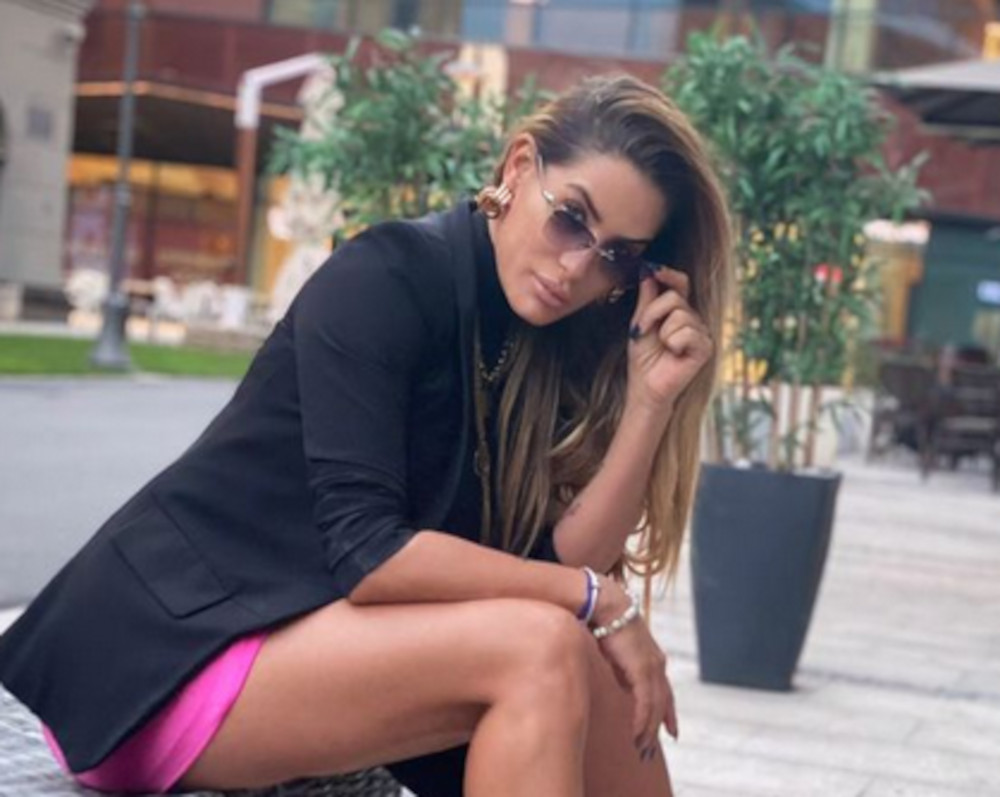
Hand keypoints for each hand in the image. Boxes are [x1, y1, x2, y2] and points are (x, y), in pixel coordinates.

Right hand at [591, 577, 677, 755]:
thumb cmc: (607, 624)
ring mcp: (652, 667)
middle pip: (663, 703)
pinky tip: (636, 733)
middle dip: (658, 728)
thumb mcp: (618, 653)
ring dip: (648, 730)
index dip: (668, 713)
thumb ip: (624, 670)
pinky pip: (645, 702)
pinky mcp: (642, 669)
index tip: (671, 731)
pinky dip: (642, 720)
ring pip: (656, 707)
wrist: (606, 605)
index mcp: (654, 659)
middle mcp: (658, 664)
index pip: (665, 692)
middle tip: (649, 750)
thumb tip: (624, 687)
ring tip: (640, 748)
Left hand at [627, 265, 712, 411]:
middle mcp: (693, 319)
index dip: (668, 274)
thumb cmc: (643, 358)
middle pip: (674, 298)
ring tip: (662, 347)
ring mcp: (701, 332)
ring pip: (680, 315)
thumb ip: (646, 299)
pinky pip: (687, 332)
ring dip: (662, 332)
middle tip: (642, 331)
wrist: (645, 386)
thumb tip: (648, 271)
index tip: (653, 269)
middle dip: (652, 313)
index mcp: (678, 311)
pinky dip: (673, 343)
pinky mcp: (706, 347)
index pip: (680, 283)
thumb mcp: (640, 323)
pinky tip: (674, 354)